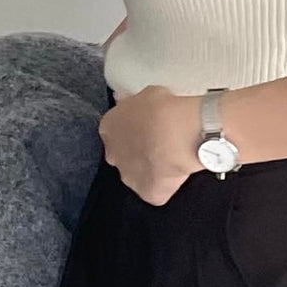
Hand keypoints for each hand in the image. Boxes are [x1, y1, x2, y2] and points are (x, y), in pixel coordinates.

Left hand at [98, 85, 203, 203]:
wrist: (178, 134)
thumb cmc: (163, 110)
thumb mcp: (146, 93)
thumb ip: (132, 102)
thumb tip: (124, 100)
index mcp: (108, 127)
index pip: (115, 131)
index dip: (133, 130)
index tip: (147, 127)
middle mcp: (113, 154)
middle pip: (123, 156)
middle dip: (139, 151)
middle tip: (160, 143)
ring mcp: (128, 176)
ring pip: (138, 175)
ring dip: (151, 169)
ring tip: (171, 159)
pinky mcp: (146, 193)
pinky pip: (155, 192)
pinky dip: (165, 186)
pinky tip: (177, 174)